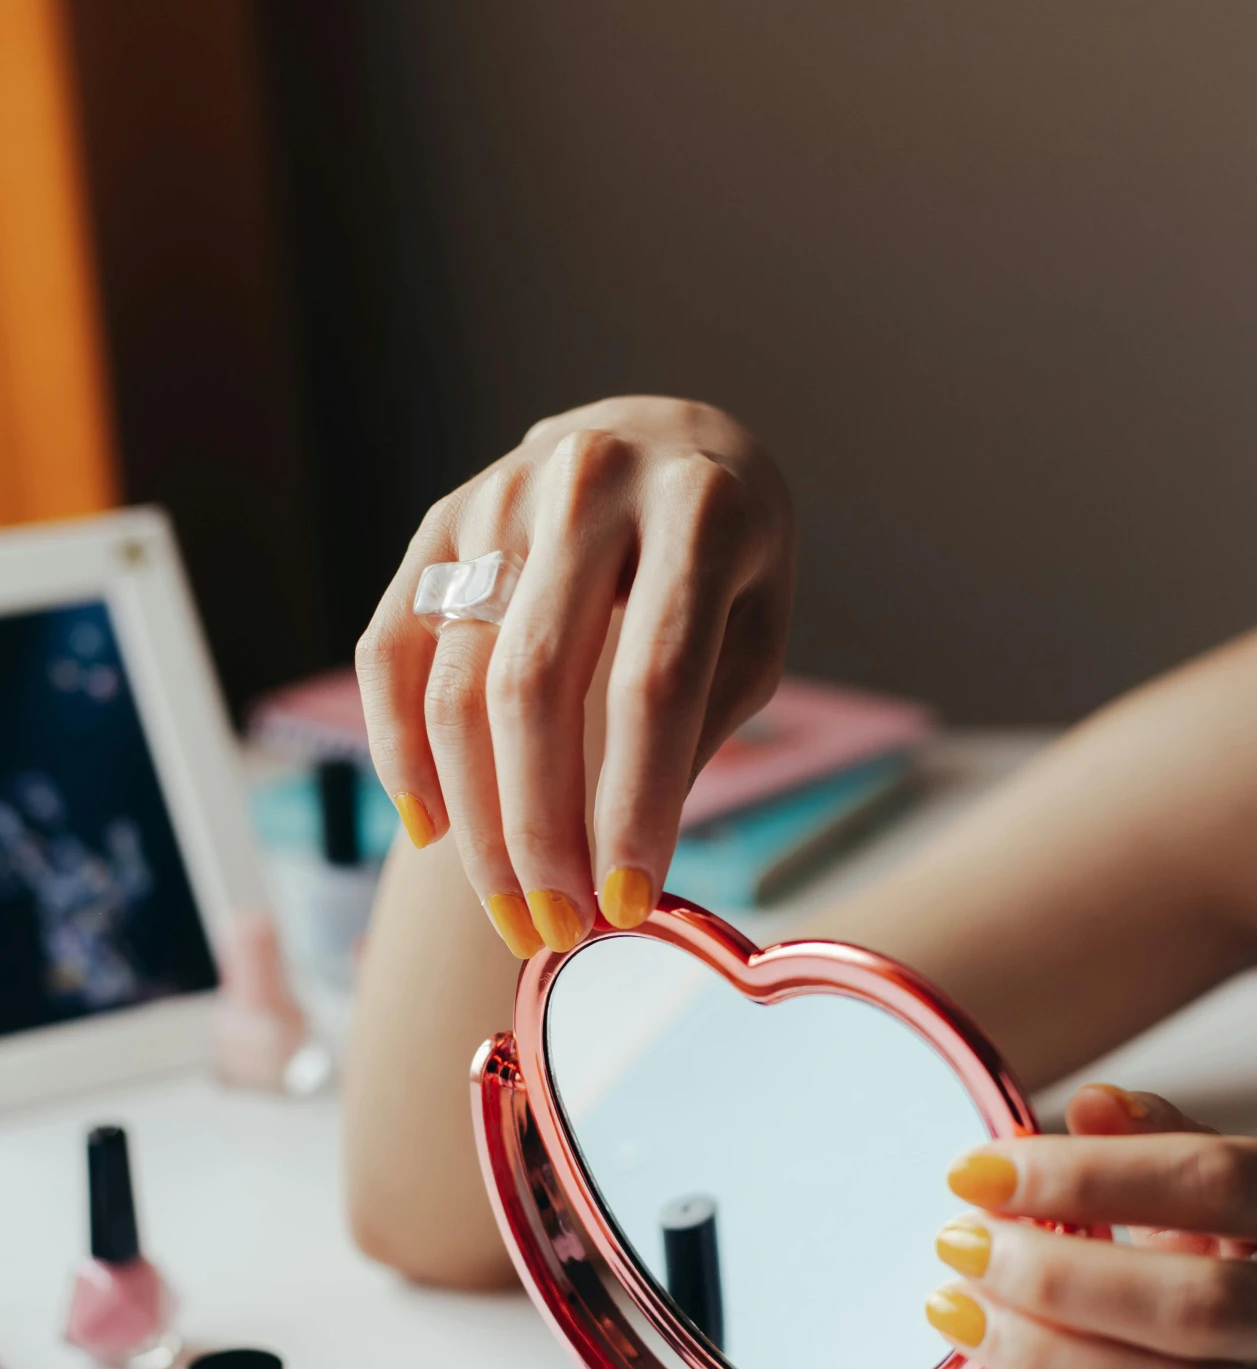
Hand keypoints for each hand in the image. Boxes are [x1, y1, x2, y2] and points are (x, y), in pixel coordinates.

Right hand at [356, 397, 794, 954]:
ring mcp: (500, 496)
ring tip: (510, 908)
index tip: (626, 904)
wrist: (664, 439)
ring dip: (475, 821)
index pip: (654, 680)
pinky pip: (391, 653)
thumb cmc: (726, 561)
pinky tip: (432, 830)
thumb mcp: (753, 627)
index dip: (635, 804)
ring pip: (456, 683)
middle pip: (535, 688)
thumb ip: (700, 721)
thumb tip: (625, 864)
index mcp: (698, 509)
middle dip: (539, 832)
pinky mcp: (439, 522)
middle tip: (556, 929)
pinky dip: (400, 752)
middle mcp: (589, 484)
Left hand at [925, 1082, 1256, 1368]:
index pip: (1211, 1181)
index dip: (1087, 1174)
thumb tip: (1089, 1106)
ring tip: (963, 1317)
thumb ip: (1166, 1143)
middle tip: (958, 1247)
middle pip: (1198, 1305)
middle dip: (1057, 1277)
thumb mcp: (1247, 1187)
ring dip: (1053, 1362)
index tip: (975, 1171)